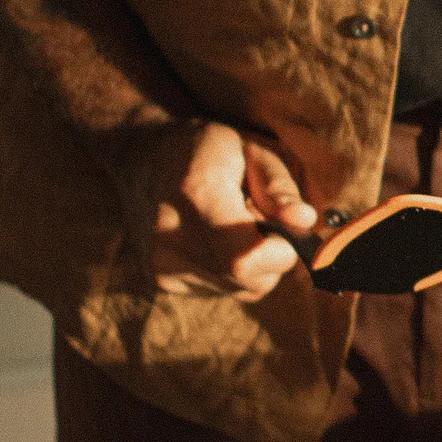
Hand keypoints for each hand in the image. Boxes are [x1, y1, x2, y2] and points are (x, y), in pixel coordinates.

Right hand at [109, 118, 317, 299]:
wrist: (137, 160)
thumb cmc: (205, 151)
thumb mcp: (248, 150)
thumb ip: (278, 186)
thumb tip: (304, 221)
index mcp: (196, 193)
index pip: (248, 258)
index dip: (281, 251)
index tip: (284, 227)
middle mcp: (171, 234)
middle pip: (251, 280)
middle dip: (272, 256)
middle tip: (256, 220)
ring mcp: (161, 263)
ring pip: (241, 289)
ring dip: (252, 264)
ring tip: (230, 227)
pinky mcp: (159, 280)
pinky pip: (221, 291)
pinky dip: (230, 271)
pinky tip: (213, 240)